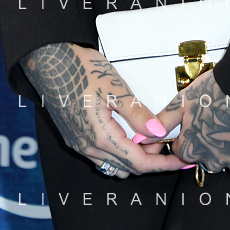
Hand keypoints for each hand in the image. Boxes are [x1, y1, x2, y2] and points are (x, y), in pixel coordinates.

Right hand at [21, 43, 186, 177]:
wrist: (49, 61)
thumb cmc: (80, 70)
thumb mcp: (114, 88)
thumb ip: (137, 114)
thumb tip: (159, 131)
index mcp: (100, 137)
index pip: (138, 163)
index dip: (162, 164)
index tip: (180, 160)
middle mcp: (87, 147)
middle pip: (127, 167)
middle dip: (150, 159)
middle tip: (166, 141)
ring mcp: (78, 144)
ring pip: (112, 165)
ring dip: (133, 157)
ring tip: (148, 137)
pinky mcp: (74, 137)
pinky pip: (100, 156)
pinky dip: (118, 152)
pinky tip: (127, 135)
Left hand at [153, 70, 229, 172]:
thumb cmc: (217, 89)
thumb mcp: (183, 102)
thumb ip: (163, 122)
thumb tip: (143, 136)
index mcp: (193, 148)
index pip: (181, 150)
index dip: (186, 134)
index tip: (195, 121)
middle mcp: (214, 161)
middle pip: (204, 155)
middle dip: (206, 140)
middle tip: (214, 116)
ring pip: (226, 157)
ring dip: (226, 144)